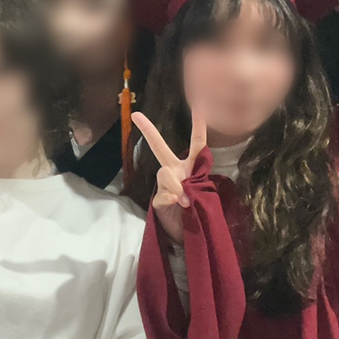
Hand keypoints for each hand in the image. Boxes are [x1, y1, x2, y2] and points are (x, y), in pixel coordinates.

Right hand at [131, 110, 206, 244]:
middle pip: (161, 148)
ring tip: (185, 201)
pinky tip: (176, 204)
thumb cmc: (198, 210)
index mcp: (190, 167)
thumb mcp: (201, 195)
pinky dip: (170, 199)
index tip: (198, 106)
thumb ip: (190, 187)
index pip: (197, 144)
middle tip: (137, 115)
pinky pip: (162, 194)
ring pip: (165, 175)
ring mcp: (165, 185)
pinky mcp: (158, 200)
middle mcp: (175, 171)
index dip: (198, 125)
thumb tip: (177, 191)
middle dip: (149, 131)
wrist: (188, 232)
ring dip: (176, 186)